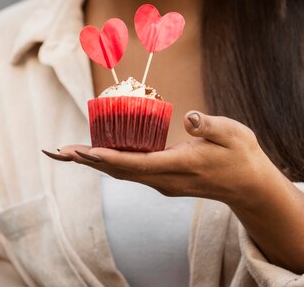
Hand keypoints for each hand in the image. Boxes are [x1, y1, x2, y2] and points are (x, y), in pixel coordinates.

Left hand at [46, 111, 303, 272]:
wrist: (248, 185)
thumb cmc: (241, 156)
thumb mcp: (232, 134)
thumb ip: (210, 126)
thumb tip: (190, 117)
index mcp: (176, 166)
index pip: (131, 163)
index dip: (102, 157)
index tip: (78, 151)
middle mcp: (163, 179)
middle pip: (115, 170)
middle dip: (84, 160)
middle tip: (54, 150)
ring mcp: (162, 181)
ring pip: (120, 171)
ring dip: (92, 161)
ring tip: (66, 152)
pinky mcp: (163, 179)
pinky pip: (129, 169)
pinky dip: (109, 160)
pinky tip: (98, 151)